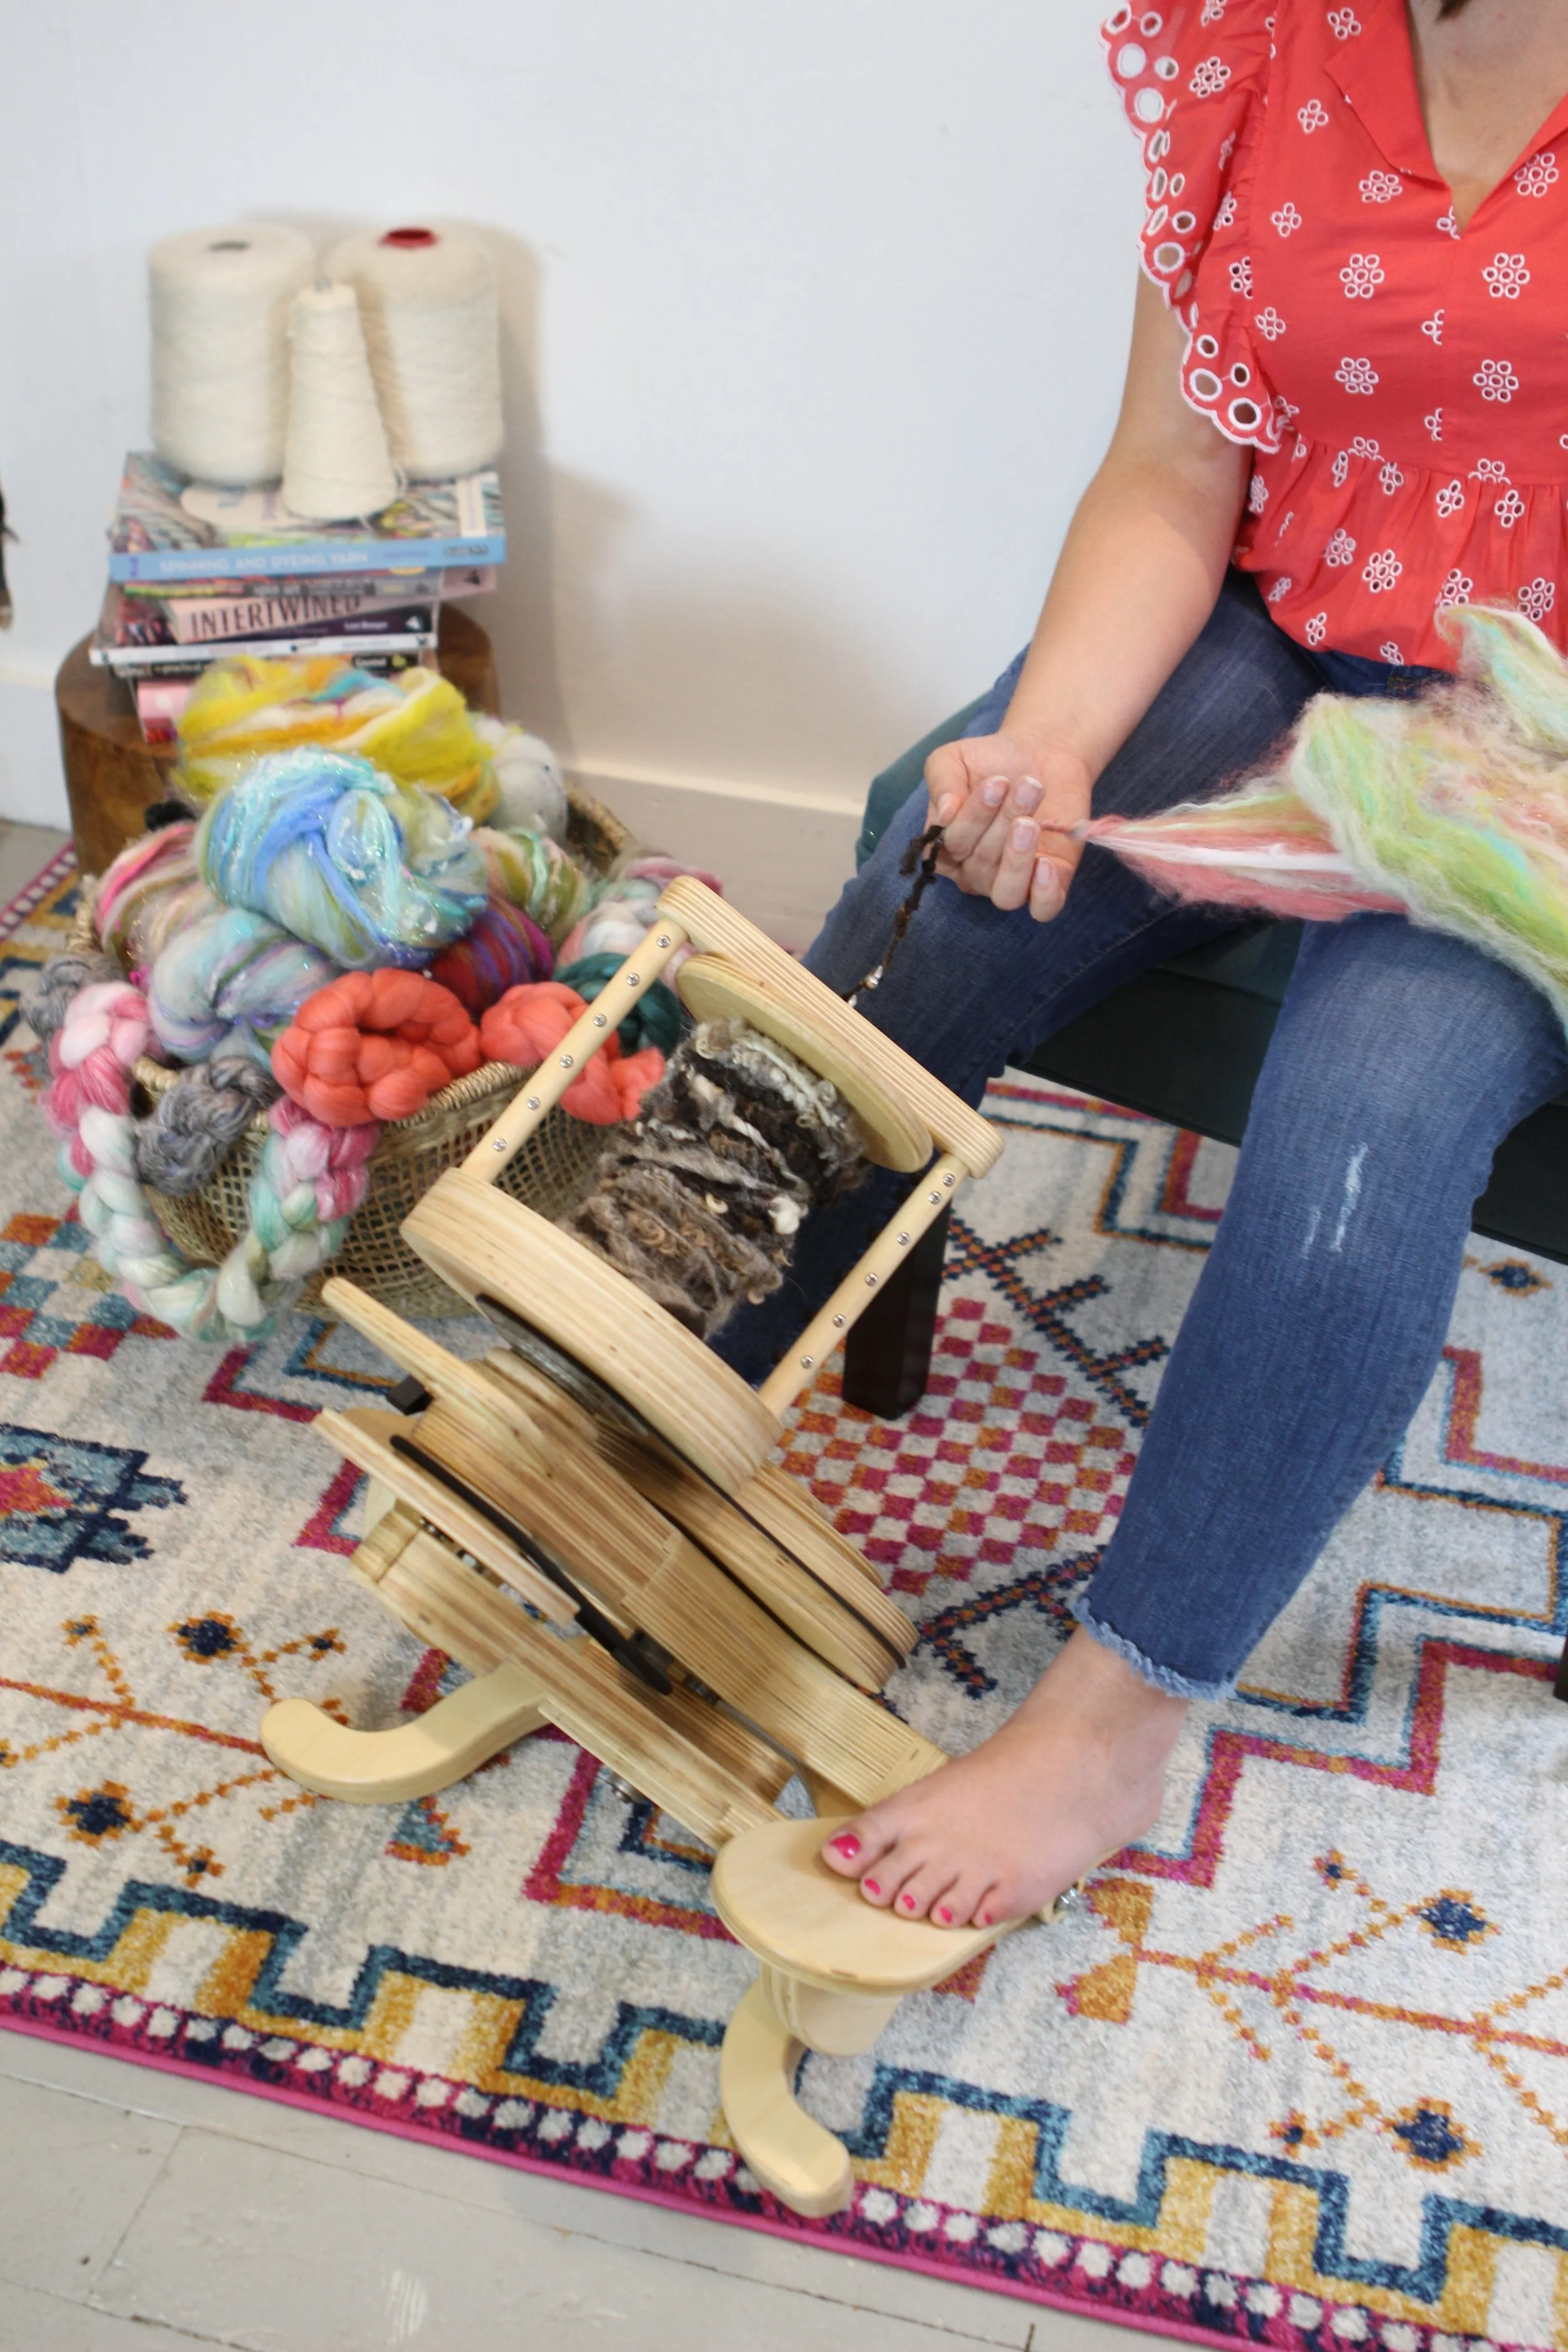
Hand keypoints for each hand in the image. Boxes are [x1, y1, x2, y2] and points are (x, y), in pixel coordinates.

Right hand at [924, 733, 1092, 918]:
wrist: (1042, 754)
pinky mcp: (1050, 882)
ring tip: (1030, 823)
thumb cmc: (992, 760)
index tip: (997, 781)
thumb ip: (942, 782)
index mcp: (946, 849)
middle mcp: (975, 873)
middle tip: (1025, 786)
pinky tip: (1046, 865)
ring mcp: (1011, 880)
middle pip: (980, 866)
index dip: (973, 818)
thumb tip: (944, 814)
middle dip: (1002, 823)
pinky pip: (1043, 910)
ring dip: (1018, 859)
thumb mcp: (954, 759)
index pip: (952, 848)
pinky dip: (1044, 895)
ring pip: (1006, 894)